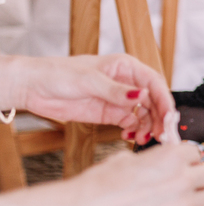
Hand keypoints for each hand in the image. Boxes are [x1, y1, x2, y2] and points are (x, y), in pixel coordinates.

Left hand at [10, 54, 172, 144]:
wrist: (33, 88)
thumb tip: (142, 95)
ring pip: (145, 114)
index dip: (164, 100)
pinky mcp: (110, 113)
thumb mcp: (89, 80)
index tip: (169, 117)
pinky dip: (135, 131)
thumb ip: (117, 90)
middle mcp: (127, 83)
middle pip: (154, 101)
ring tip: (144, 138)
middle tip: (162, 134)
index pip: (154, 84)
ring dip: (148, 127)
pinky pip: (131, 123)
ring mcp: (119, 99)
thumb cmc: (58, 73)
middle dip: (160, 118)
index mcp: (126, 67)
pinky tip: (130, 136)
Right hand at [14, 144, 203, 205]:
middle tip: (184, 185)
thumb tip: (161, 161)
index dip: (186, 160)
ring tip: (176, 204)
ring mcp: (183, 205)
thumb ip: (152, 160)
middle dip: (198, 178)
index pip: (197, 152)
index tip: (180, 167)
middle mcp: (182, 178)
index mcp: (170, 156)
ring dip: (195, 200)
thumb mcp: (124, 160)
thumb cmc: (97, 186)